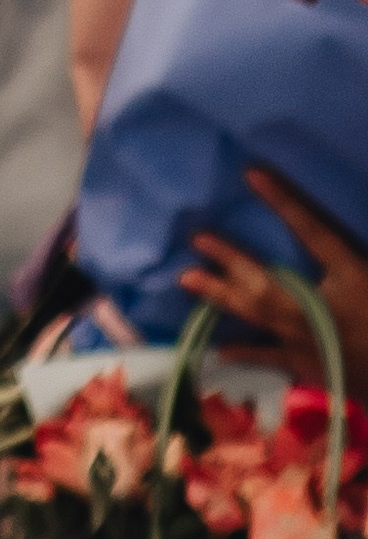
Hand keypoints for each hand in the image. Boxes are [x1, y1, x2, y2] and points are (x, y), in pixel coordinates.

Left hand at [183, 170, 367, 378]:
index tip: (253, 174)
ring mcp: (309, 338)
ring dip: (222, 295)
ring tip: (188, 278)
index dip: (284, 202)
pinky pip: (269, 356)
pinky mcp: (310, 364)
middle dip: (231, 258)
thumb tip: (331, 239)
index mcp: (351, 276)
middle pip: (267, 279)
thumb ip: (351, 251)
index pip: (313, 231)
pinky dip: (245, 352)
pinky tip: (220, 349)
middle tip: (197, 238)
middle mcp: (320, 306)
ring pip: (258, 313)